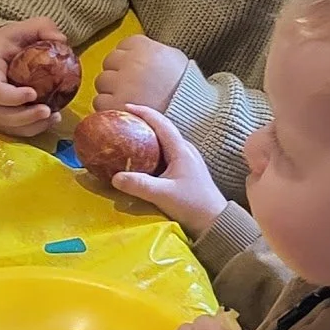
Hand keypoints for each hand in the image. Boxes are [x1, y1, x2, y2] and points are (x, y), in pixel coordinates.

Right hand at [0, 18, 75, 136]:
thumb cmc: (4, 42)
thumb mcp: (20, 28)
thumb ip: (42, 27)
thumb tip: (62, 40)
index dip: (11, 96)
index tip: (33, 93)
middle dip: (23, 117)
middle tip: (47, 111)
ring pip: (5, 125)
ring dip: (29, 126)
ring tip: (53, 117)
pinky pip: (12, 130)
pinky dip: (30, 129)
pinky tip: (49, 121)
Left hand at [95, 35, 190, 113]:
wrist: (195, 115)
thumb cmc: (184, 87)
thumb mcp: (173, 58)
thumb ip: (151, 50)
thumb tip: (130, 50)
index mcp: (146, 48)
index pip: (124, 45)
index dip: (129, 58)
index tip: (137, 68)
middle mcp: (132, 62)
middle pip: (109, 62)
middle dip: (118, 73)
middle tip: (132, 85)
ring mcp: (123, 84)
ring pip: (102, 82)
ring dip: (111, 90)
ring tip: (128, 99)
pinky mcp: (117, 104)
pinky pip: (100, 102)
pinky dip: (109, 107)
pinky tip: (125, 110)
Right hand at [106, 107, 227, 236]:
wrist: (215, 222)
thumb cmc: (193, 205)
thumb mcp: (163, 195)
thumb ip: (138, 185)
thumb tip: (114, 177)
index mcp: (181, 151)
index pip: (161, 123)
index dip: (143, 112)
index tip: (125, 107)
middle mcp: (185, 150)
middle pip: (162, 128)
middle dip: (143, 121)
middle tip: (123, 121)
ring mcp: (187, 160)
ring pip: (163, 141)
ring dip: (147, 135)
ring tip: (128, 136)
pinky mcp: (185, 170)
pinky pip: (165, 152)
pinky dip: (150, 149)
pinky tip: (140, 157)